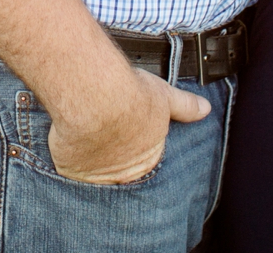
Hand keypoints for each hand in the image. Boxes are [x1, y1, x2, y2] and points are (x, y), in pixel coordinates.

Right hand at [46, 65, 211, 183]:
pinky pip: (70, 170)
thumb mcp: (165, 97)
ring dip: (93, 166)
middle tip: (107, 145)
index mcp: (148, 156)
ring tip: (88, 148)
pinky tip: (68, 147)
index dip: (136, 150)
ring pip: (96, 177)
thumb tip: (205, 109)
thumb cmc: (129, 95)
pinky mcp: (71, 169)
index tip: (127, 138)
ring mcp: (97, 174)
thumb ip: (185, 106)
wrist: (96, 97)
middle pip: (122, 175)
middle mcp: (125, 171)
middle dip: (116, 164)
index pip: (146, 162)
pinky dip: (68, 161)